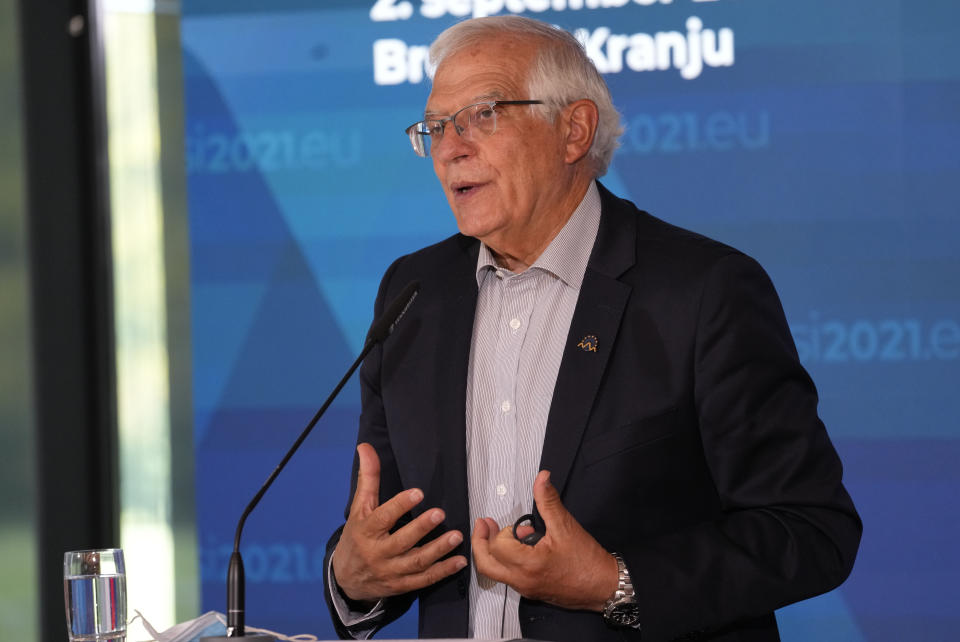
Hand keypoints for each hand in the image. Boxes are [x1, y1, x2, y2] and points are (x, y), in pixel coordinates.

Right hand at [332, 443, 467, 601]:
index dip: (399, 506)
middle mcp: (378, 553)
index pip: (382, 518)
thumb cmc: (357, 536)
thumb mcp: (359, 508)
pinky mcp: (402, 585)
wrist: (346, 579)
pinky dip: (442, 572)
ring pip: (416, 562)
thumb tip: (365, 446)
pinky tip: (459, 561)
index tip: (418, 493)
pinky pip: (424, 580)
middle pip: (401, 541)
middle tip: (440, 513)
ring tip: (456, 536)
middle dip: (421, 528)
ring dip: (438, 551)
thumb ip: (368, 478)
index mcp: (366, 531)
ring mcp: (391, 571)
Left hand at [471, 470, 617, 611]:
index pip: (498, 546)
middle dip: (481, 542)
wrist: (603, 586)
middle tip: (483, 525)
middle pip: (486, 564)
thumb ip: (548, 500)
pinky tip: (519, 549)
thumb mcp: (566, 526)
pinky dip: (504, 562)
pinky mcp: (531, 591)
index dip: (503, 531)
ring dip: (493, 552)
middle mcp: (522, 580)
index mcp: (528, 565)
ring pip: (495, 573)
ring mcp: (525, 588)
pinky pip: (507, 577)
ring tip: (507, 536)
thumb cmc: (587, 561)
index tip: (520, 526)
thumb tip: (541, 478)